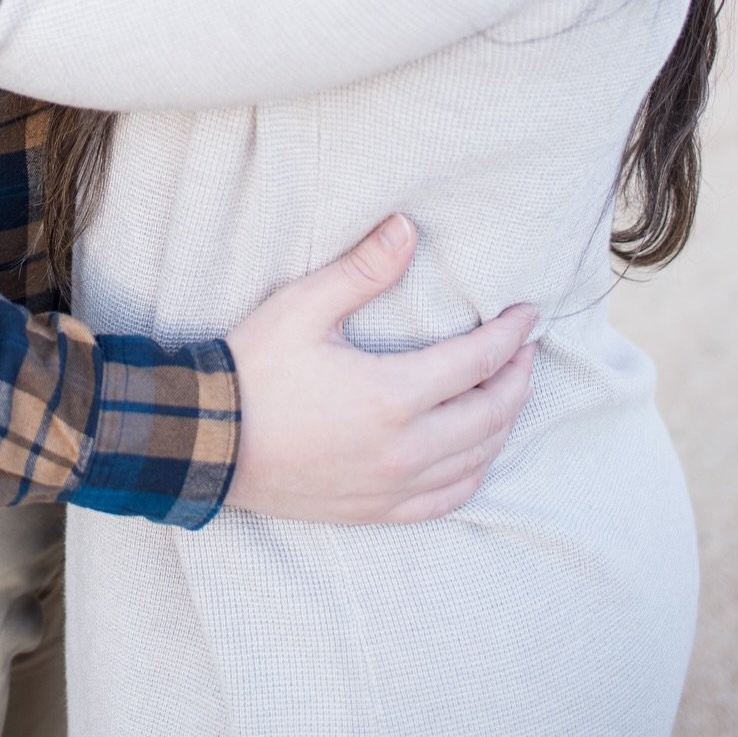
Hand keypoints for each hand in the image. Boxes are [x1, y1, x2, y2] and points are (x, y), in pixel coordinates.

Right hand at [225, 214, 535, 523]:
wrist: (208, 441)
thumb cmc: (254, 368)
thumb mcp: (304, 307)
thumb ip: (363, 269)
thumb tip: (407, 227)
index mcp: (393, 395)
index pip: (476, 361)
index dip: (510, 335)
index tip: (528, 314)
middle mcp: (404, 448)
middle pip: (489, 414)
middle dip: (517, 378)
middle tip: (525, 350)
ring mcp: (392, 486)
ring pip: (476, 460)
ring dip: (502, 424)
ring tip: (507, 393)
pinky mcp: (376, 510)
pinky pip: (447, 499)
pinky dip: (474, 473)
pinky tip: (476, 454)